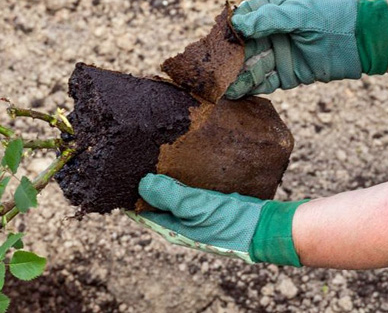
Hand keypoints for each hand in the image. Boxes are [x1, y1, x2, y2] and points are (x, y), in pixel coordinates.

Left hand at [126, 174, 307, 265]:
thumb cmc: (231, 224)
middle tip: (136, 161)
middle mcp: (183, 224)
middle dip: (146, 186)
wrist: (267, 228)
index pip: (142, 213)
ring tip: (155, 159)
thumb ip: (170, 196)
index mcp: (174, 229)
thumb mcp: (197, 209)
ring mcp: (197, 215)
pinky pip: (191, 190)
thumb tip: (143, 184)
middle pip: (157, 203)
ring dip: (165, 180)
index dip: (130, 197)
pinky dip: (184, 178)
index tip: (119, 177)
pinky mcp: (211, 204)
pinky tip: (183, 164)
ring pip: (173, 195)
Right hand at [225, 0, 387, 97]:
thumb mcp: (300, 12)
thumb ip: (269, 18)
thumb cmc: (333, 17)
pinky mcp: (286, 75)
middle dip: (227, 56)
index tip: (215, 38)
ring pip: (250, 65)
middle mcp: (272, 32)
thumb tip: (238, 25)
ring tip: (217, 84)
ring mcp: (279, 54)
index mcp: (274, 9)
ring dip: (234, 75)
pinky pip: (263, 82)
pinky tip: (234, 92)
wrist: (364, 40)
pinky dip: (249, 87)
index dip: (229, 28)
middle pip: (243, 45)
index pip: (244, 18)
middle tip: (210, 67)